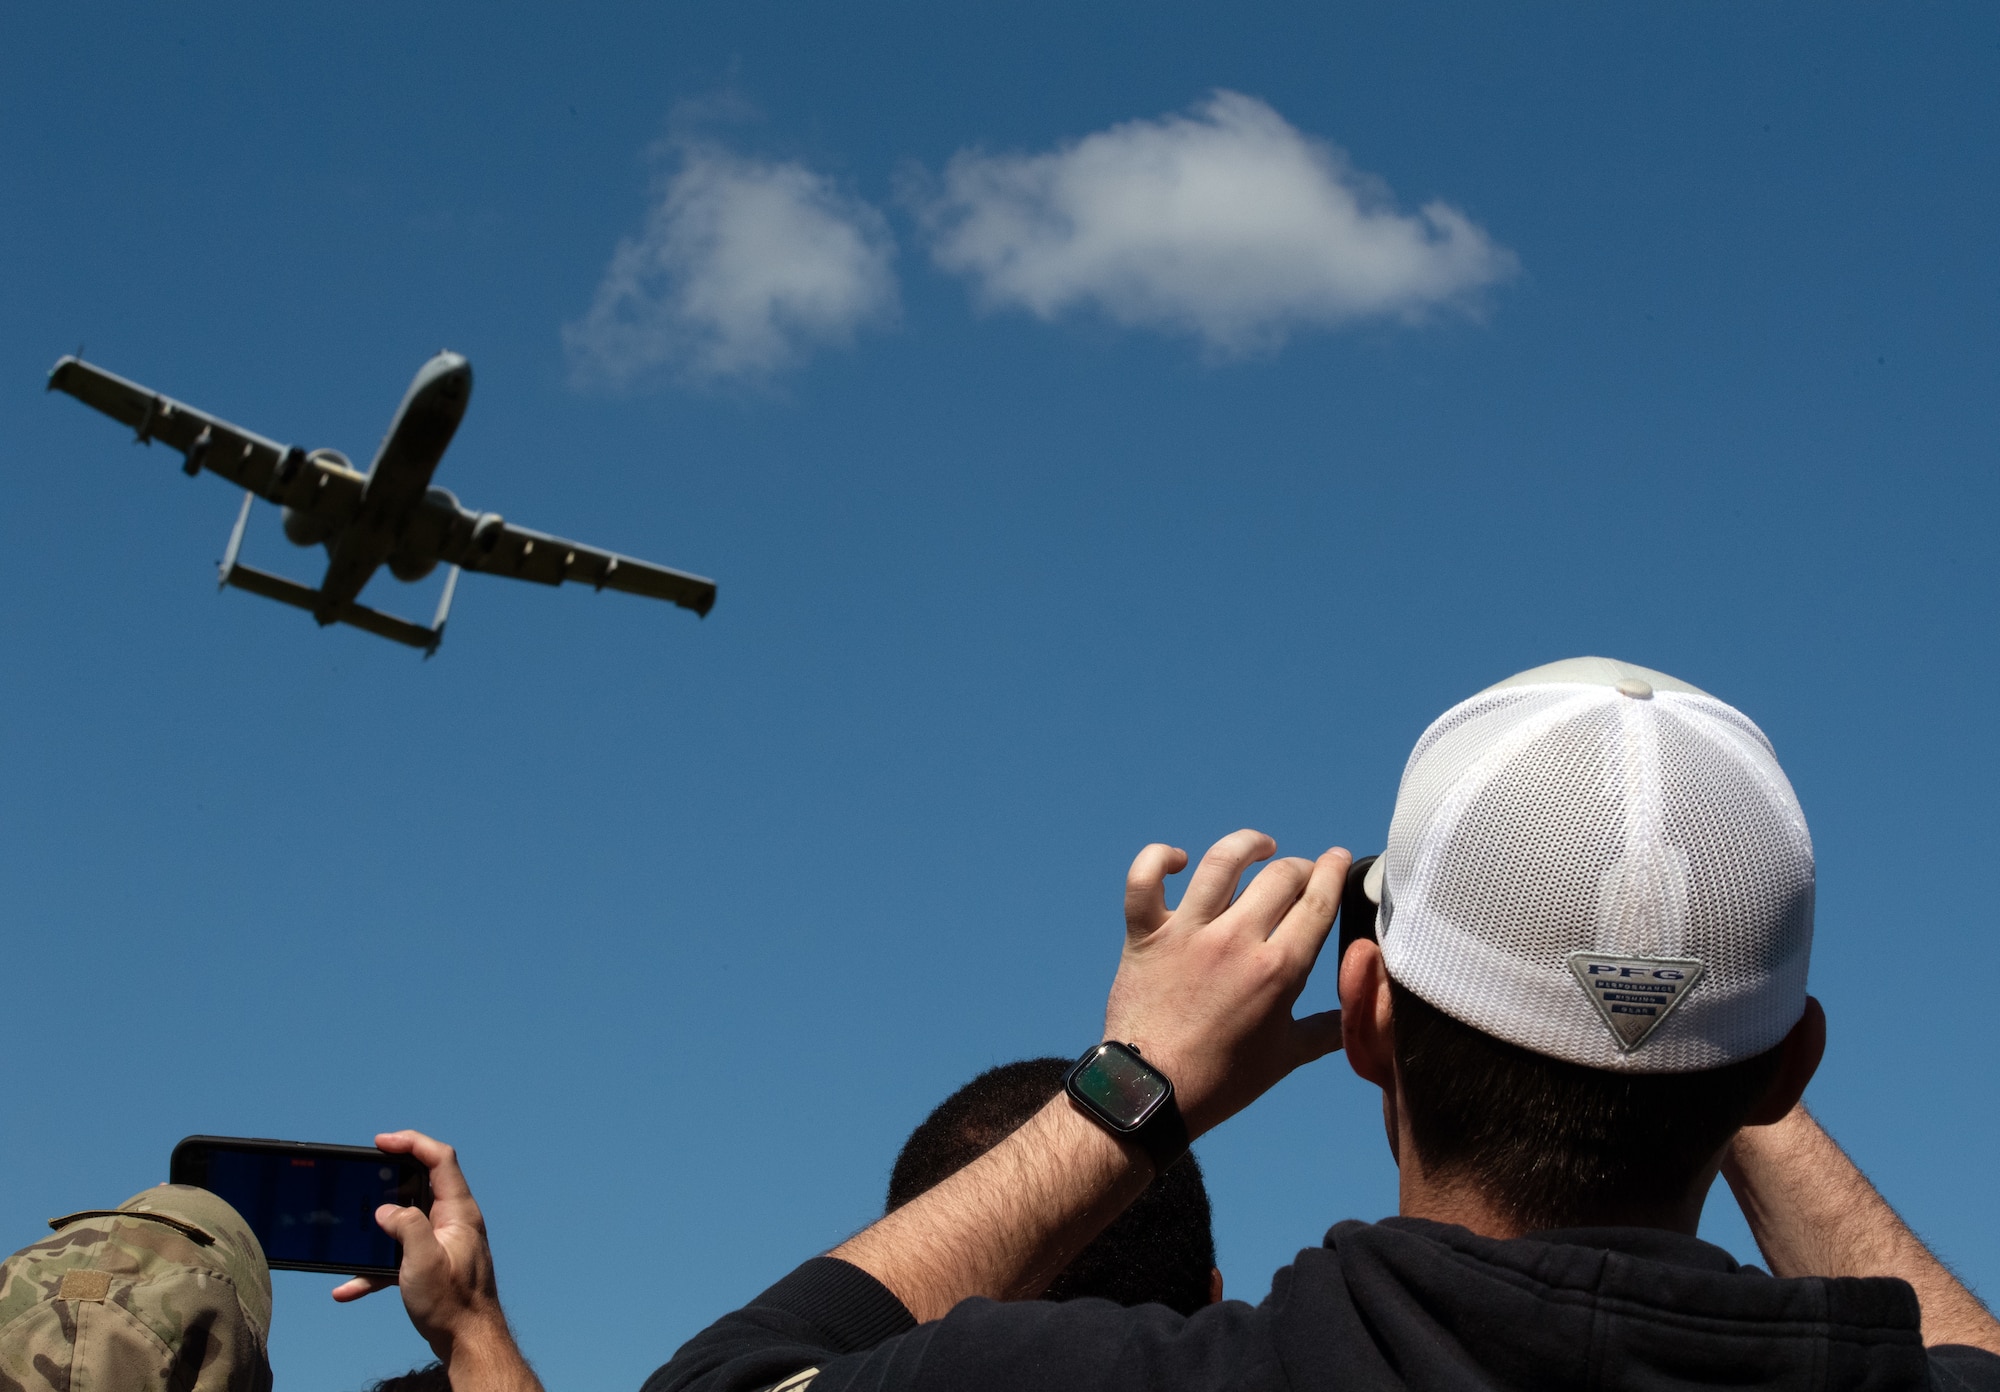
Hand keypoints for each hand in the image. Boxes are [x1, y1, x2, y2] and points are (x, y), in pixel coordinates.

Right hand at [330, 1132, 518, 1366]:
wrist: (468, 1342)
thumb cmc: (453, 1303)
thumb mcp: (424, 1261)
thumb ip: (407, 1226)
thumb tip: (385, 1211)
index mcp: (458, 1212)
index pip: (440, 1159)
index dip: (411, 1143)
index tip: (381, 1142)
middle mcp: (454, 1221)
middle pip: (421, 1183)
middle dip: (391, 1176)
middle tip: (364, 1174)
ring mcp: (444, 1242)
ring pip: (406, 1222)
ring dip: (378, 1228)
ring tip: (351, 1228)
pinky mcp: (433, 1265)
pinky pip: (400, 1256)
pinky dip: (375, 1268)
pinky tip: (347, 1289)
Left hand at [1105, 830, 1349, 1137]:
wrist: (1152, 1092)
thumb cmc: (1222, 1080)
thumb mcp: (1286, 1057)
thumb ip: (1328, 1029)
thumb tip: (1363, 1012)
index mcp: (1279, 969)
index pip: (1318, 901)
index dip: (1334, 872)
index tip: (1339, 858)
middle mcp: (1236, 940)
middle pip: (1280, 876)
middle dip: (1301, 867)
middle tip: (1304, 873)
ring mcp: (1188, 932)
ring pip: (1222, 863)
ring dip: (1247, 846)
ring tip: (1259, 847)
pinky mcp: (1146, 934)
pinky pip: (1145, 879)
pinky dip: (1157, 859)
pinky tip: (1177, 859)